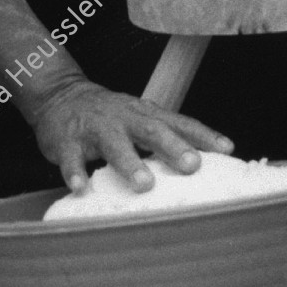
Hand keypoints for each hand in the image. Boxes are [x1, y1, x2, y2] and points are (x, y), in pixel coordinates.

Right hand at [29, 76, 234, 194]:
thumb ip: (165, 136)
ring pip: (115, 144)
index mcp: (146, 113)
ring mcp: (96, 129)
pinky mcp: (67, 142)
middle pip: (152, 130)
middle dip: (174, 147)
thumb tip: (200, 162)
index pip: (180, 122)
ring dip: (131, 164)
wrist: (60, 97)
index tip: (227, 149)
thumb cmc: (110, 115)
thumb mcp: (140, 118)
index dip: (204, 135)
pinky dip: (76, 173)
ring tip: (145, 185)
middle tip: (192, 165)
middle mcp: (125, 118)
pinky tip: (81, 189)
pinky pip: (71, 158)